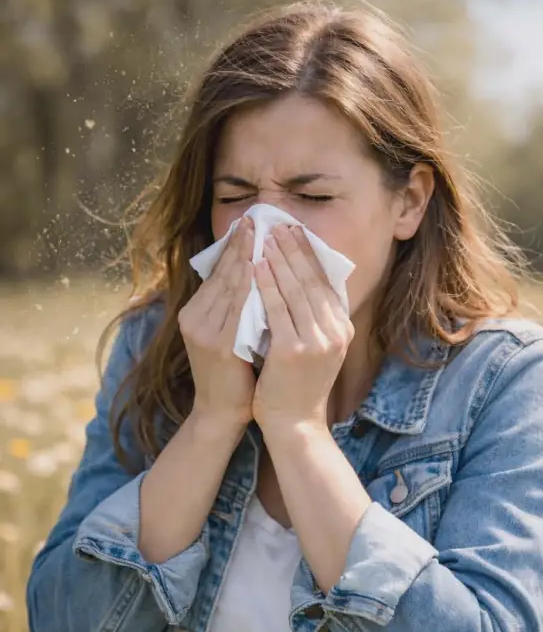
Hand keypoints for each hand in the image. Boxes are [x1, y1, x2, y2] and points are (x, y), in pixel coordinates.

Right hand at [179, 216, 255, 427]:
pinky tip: (258, 267)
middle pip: (221, 273)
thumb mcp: (229, 334)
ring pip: (228, 286)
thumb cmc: (233, 375)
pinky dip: (248, 285)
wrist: (221, 414)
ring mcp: (204, 332)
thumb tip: (256, 273)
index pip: (217, 272)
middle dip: (239, 244)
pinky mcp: (219, 346)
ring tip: (259, 232)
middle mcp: (194, 318)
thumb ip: (235, 307)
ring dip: (245, 257)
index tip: (249, 223)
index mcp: (195, 313)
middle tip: (255, 217)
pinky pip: (237, 308)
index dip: (233, 247)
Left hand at [252, 224, 353, 431]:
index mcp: (341, 328)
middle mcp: (335, 331)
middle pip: (312, 279)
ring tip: (266, 236)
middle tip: (278, 223)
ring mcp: (317, 341)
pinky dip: (266, 283)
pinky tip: (256, 265)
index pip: (325, 281)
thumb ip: (314, 318)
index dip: (309, 253)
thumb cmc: (297, 385)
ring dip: (279, 258)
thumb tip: (300, 279)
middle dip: (294, 248)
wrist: (294, 425)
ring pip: (295, 289)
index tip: (294, 230)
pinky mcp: (294, 350)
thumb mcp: (316, 347)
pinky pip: (277, 308)